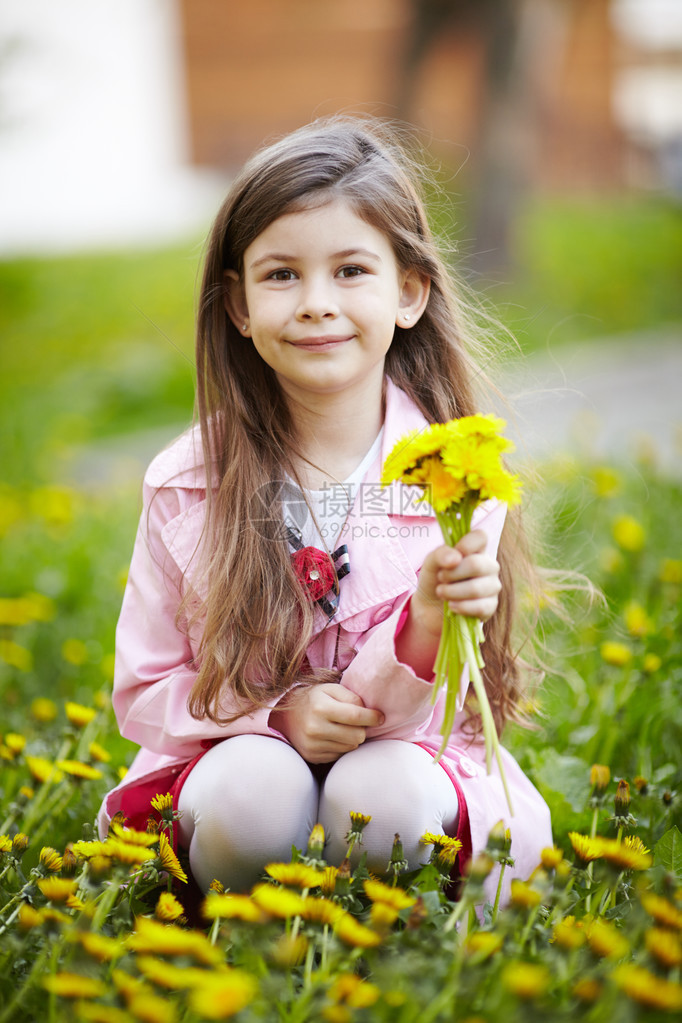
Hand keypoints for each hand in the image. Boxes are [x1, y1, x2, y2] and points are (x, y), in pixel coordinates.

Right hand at [269, 683, 384, 763]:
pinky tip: (333, 737)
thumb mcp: (331, 689)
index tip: (381, 717)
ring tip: (342, 728)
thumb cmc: (315, 699)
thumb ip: (351, 696)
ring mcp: (313, 745)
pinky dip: (342, 746)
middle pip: (357, 736)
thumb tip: (370, 712)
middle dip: (362, 729)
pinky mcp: (313, 756)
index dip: (372, 717)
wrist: (288, 715)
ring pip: (350, 747)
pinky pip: (340, 755)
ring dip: (352, 738)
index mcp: (321, 708)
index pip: (355, 717)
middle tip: (357, 722)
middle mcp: (315, 728)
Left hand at [413, 530, 501, 636]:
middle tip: (441, 578)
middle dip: (451, 575)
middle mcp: (488, 565)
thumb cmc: (435, 579)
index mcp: (476, 549)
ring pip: (476, 589)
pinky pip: (480, 607)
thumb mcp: (431, 563)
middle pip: (476, 565)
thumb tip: (456, 557)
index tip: (451, 557)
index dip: (466, 544)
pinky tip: (452, 606)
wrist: (431, 607)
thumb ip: (441, 554)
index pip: (481, 536)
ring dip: (452, 592)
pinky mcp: (491, 606)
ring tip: (441, 592)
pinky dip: (461, 607)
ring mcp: (492, 585)